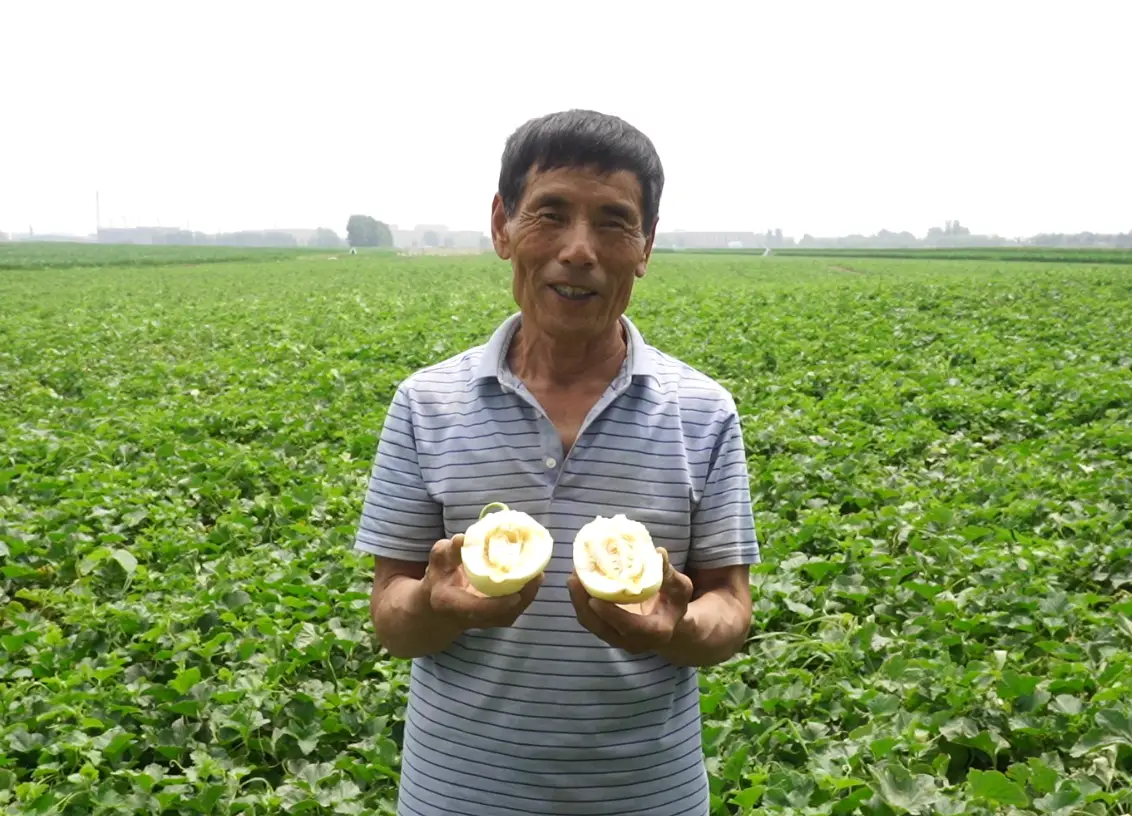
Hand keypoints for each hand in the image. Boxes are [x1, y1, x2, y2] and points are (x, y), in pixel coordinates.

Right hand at [421, 533, 542, 629]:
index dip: (497, 605)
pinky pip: (514, 610)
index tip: (515, 595)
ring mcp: (485, 622)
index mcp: (451, 603)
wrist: (439, 605)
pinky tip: (534, 577)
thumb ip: (448, 551)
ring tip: (539, 573)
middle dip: (522, 597)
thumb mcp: (438, 560)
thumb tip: (463, 538)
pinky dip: (526, 595)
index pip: (477, 609)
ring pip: (512, 614)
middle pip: (502, 615)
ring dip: (528, 595)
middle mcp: (470, 618)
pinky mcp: (495, 619)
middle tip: (537, 574)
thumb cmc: (440, 577)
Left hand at [567, 548, 694, 654]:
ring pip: (591, 624)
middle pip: (602, 628)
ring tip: (573, 576)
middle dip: (584, 604)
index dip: (611, 614)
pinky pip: (589, 618)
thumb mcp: (680, 587)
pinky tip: (577, 580)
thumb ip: (669, 573)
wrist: (667, 622)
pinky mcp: (606, 631)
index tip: (594, 598)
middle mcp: (634, 642)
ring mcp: (617, 639)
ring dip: (578, 601)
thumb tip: (659, 553)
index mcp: (655, 633)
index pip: (630, 628)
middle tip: (575, 578)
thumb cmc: (674, 602)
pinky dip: (580, 601)